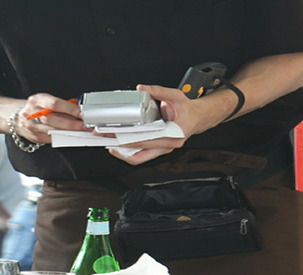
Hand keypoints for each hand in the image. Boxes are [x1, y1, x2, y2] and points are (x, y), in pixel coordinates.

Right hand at [16, 94, 87, 144]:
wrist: (17, 116)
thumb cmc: (35, 107)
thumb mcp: (45, 100)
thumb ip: (61, 104)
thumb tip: (78, 109)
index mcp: (37, 100)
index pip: (55, 104)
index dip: (70, 109)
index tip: (81, 113)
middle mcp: (32, 113)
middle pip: (53, 119)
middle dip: (71, 124)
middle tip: (84, 126)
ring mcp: (31, 126)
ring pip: (52, 131)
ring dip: (68, 132)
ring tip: (80, 131)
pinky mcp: (34, 137)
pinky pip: (50, 139)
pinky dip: (62, 137)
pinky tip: (69, 135)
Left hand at [109, 84, 228, 164]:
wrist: (199, 117)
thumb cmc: (188, 109)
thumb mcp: (175, 95)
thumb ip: (158, 91)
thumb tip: (142, 88)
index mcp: (173, 134)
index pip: (145, 139)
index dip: (126, 137)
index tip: (113, 133)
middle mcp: (168, 145)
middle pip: (138, 151)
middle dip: (118, 145)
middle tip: (104, 137)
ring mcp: (163, 149)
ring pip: (139, 158)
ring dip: (122, 152)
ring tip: (107, 143)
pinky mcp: (158, 150)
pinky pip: (141, 155)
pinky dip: (129, 152)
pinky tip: (118, 145)